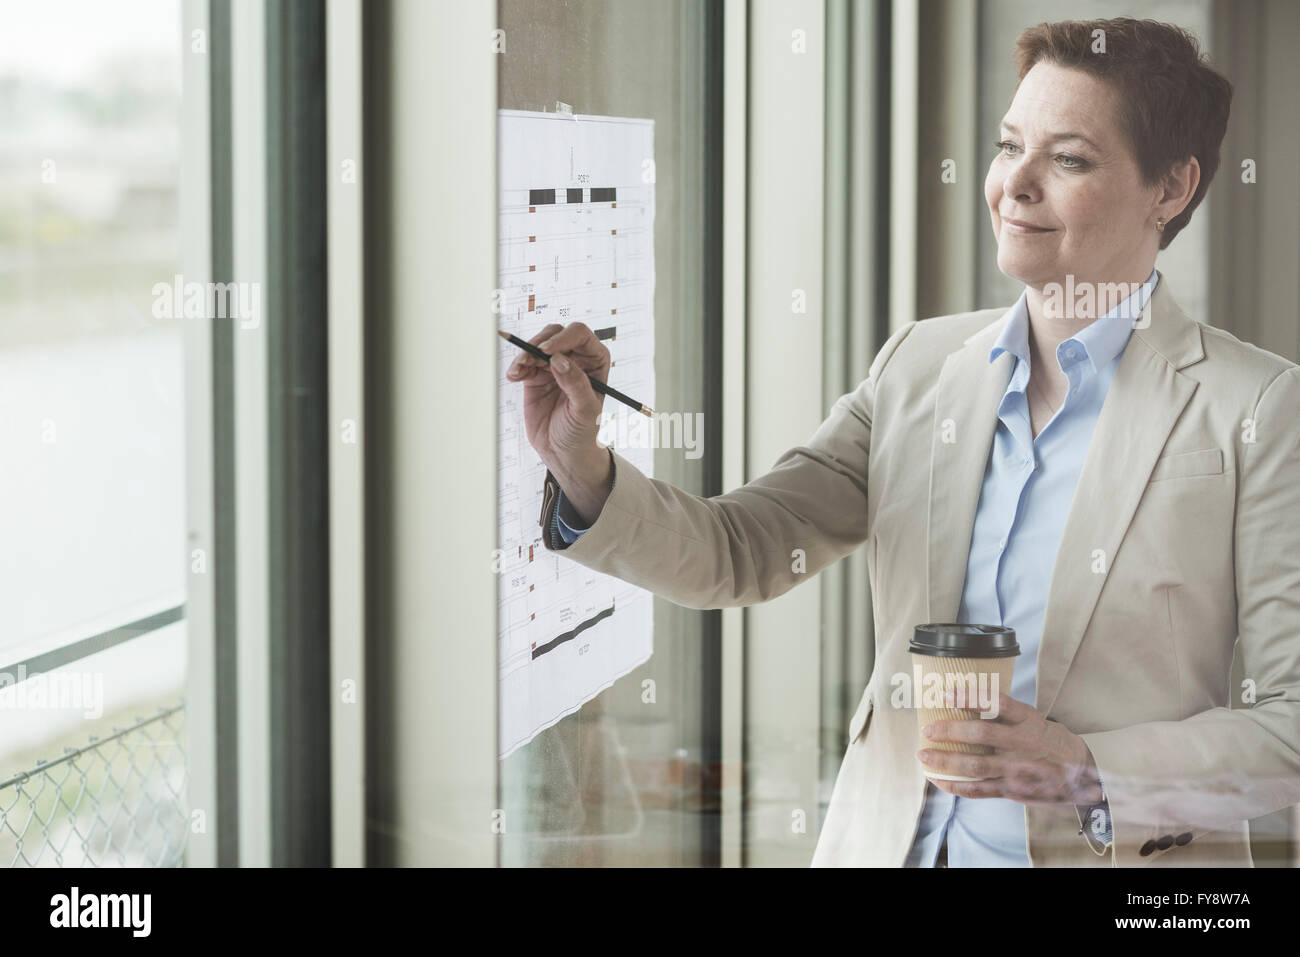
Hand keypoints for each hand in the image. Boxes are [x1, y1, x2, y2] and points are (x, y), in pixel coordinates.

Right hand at [506, 321, 612, 522]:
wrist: (564, 452)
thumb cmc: (583, 432)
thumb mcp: (585, 410)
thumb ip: (575, 384)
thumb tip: (559, 360)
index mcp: (595, 361)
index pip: (581, 336)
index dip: (564, 338)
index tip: (547, 351)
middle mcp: (575, 359)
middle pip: (556, 334)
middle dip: (540, 342)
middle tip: (529, 359)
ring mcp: (554, 367)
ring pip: (537, 344)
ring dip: (525, 354)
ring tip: (518, 371)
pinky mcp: (536, 377)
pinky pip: (525, 362)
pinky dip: (517, 366)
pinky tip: (514, 376)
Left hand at [917, 691, 1102, 806]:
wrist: (1082, 772)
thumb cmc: (1047, 740)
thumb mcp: (1034, 719)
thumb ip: (1004, 714)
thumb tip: (960, 701)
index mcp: (1029, 720)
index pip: (997, 703)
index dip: (970, 697)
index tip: (945, 695)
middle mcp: (1024, 744)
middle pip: (981, 735)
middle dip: (949, 732)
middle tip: (927, 730)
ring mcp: (1018, 769)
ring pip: (976, 766)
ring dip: (945, 762)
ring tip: (924, 756)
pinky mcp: (1014, 790)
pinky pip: (980, 790)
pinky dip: (956, 786)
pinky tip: (938, 780)